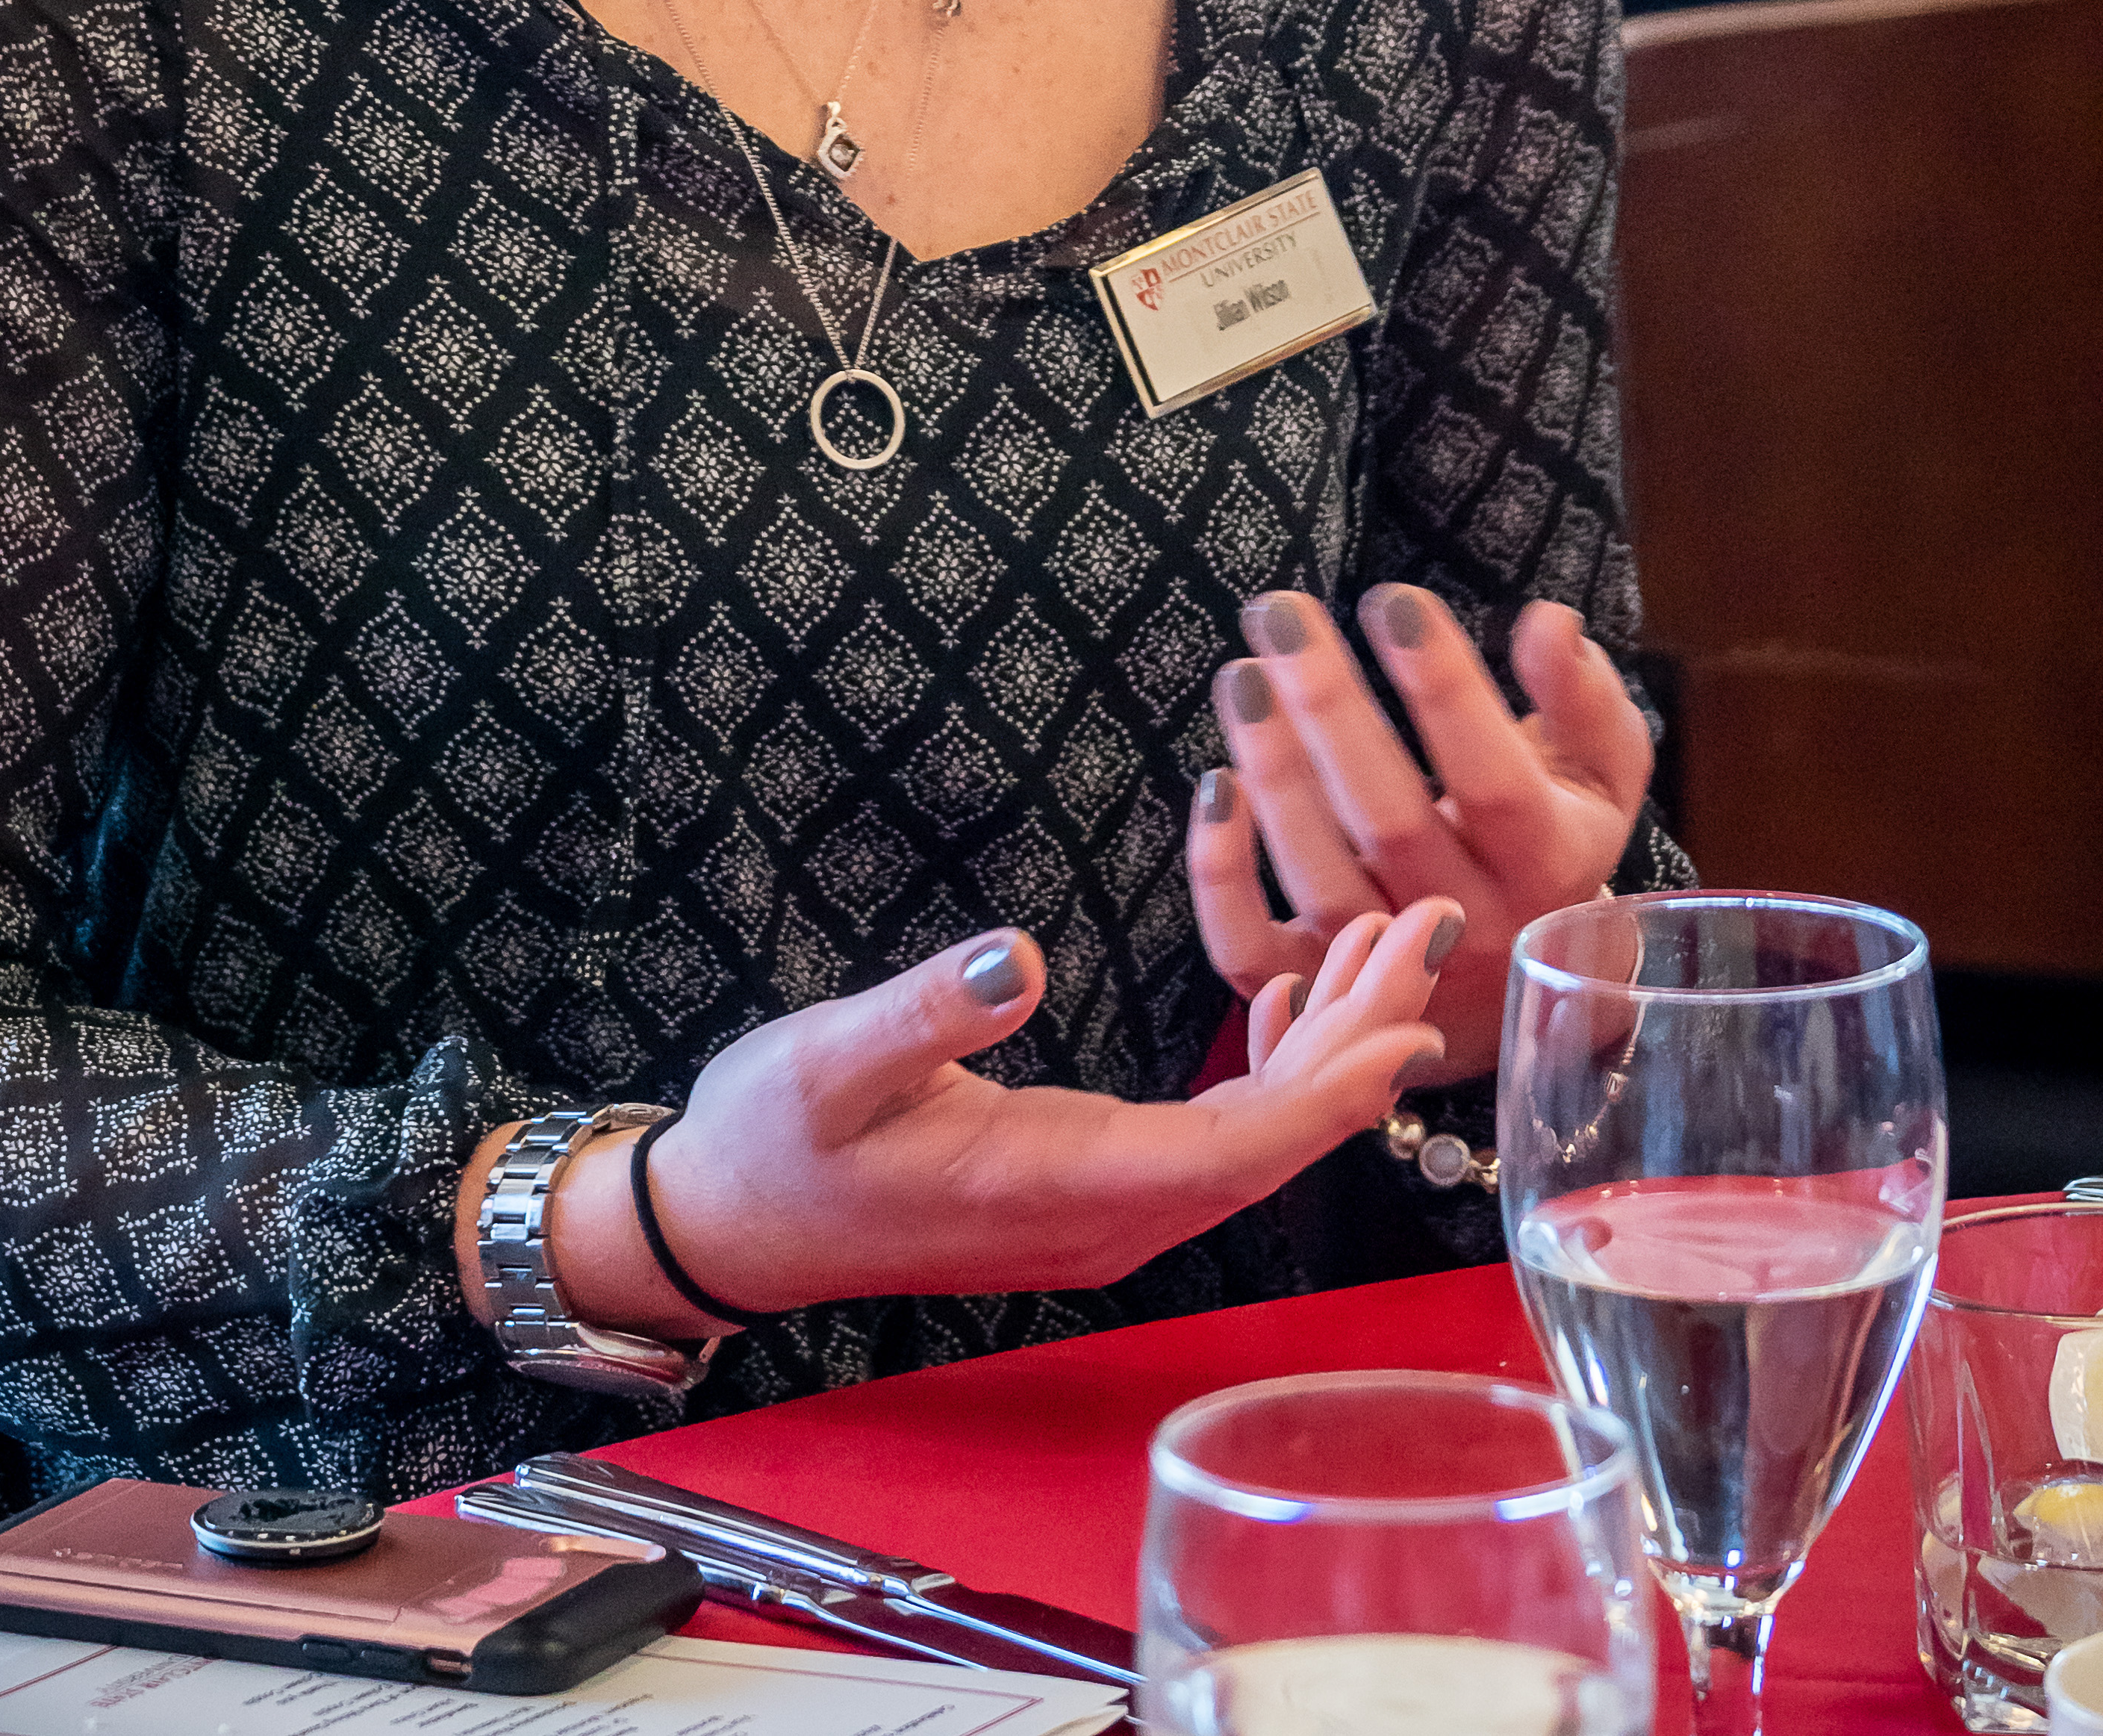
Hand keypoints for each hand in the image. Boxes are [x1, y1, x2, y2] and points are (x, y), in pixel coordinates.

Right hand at [532, 904, 1460, 1333]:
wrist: (726, 1228)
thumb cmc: (772, 1144)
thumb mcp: (827, 1065)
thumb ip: (926, 1015)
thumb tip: (1018, 957)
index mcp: (1059, 1188)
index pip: (1233, 1149)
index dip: (1327, 1089)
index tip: (1406, 1015)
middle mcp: (1103, 1216)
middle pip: (1268, 1141)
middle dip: (1358, 1041)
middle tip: (1431, 929)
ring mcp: (1097, 1210)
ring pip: (1246, 1139)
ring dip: (1320, 1047)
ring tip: (1384, 945)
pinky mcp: (1082, 1188)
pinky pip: (1205, 1141)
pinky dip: (1261, 1071)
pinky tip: (1278, 1006)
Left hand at [1189, 586, 1651, 1082]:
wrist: (1531, 990)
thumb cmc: (1552, 841)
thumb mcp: (1597, 775)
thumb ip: (1582, 699)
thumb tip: (1550, 623)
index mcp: (1549, 867)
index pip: (1494, 780)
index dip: (1444, 692)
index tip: (1393, 601)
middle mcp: (1472, 927)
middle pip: (1390, 820)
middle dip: (1329, 707)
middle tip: (1279, 611)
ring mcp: (1391, 970)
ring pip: (1319, 879)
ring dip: (1273, 772)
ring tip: (1243, 675)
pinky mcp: (1316, 989)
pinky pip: (1251, 950)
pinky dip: (1219, 876)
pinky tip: (1214, 785)